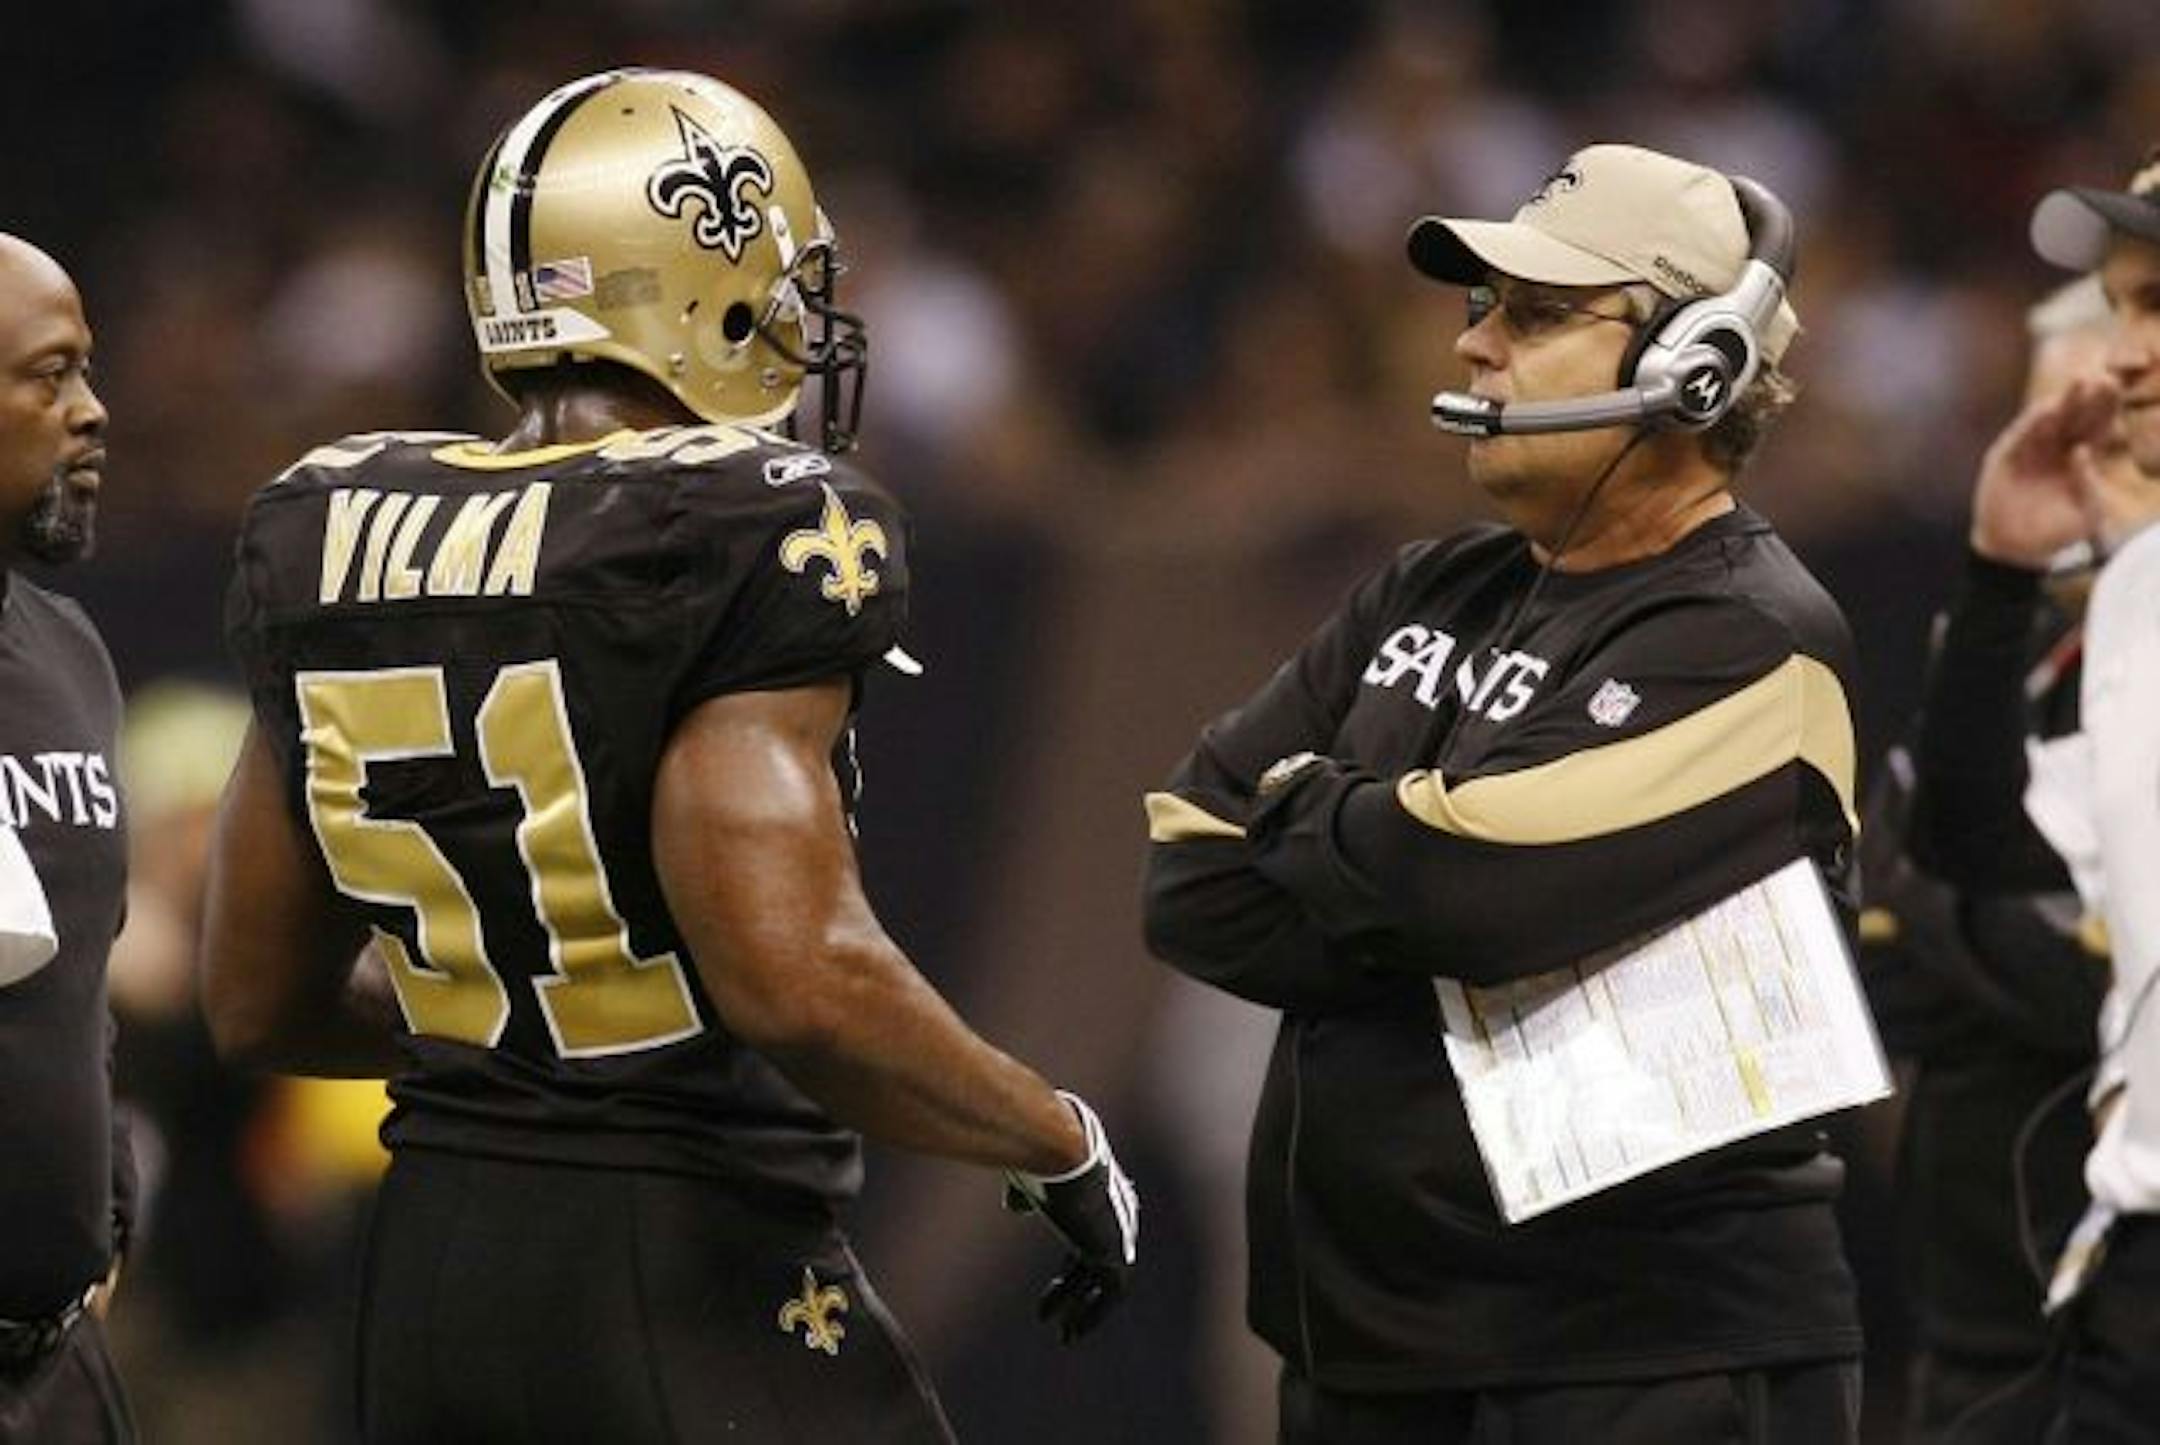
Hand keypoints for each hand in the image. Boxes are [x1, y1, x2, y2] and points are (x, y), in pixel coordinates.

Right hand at [1004, 1090, 1138, 1342]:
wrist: (1060, 1152)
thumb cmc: (1039, 1156)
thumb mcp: (1028, 1175)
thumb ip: (1025, 1192)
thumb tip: (1015, 1206)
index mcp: (1099, 1193)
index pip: (1089, 1235)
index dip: (1073, 1266)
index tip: (1056, 1288)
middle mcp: (1115, 1213)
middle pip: (1097, 1260)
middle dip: (1078, 1291)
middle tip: (1058, 1320)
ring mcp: (1118, 1232)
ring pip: (1105, 1280)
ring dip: (1084, 1309)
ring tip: (1064, 1336)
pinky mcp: (1115, 1251)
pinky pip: (1112, 1293)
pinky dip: (1093, 1313)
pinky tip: (1070, 1331)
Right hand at [1971, 376, 2120, 567]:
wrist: (2015, 550)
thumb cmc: (2055, 534)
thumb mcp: (2086, 515)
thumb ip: (2090, 486)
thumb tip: (2084, 452)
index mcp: (2081, 457)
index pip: (2098, 425)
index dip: (2107, 406)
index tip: (2117, 387)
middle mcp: (2057, 447)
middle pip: (2077, 415)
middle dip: (2091, 397)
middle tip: (2105, 377)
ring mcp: (2031, 450)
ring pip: (2050, 419)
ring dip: (2064, 400)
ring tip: (2080, 381)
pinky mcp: (2006, 457)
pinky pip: (2021, 435)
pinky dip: (2033, 422)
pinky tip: (2048, 408)